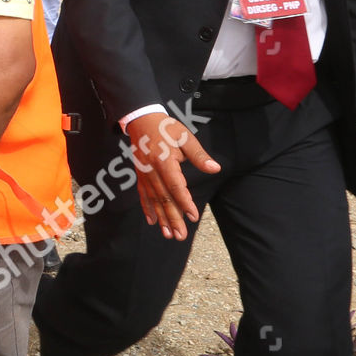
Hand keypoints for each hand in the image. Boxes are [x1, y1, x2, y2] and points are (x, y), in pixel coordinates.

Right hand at [124, 111, 220, 240]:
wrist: (141, 119)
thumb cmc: (166, 128)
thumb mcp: (185, 137)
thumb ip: (199, 155)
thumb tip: (214, 168)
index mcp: (164, 161)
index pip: (176, 187)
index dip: (185, 203)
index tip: (194, 217)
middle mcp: (152, 171)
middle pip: (163, 198)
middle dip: (173, 218)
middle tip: (180, 236)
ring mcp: (144, 174)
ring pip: (153, 200)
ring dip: (161, 218)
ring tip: (169, 234)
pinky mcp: (140, 175)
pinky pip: (143, 195)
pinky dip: (147, 209)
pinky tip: (152, 221)